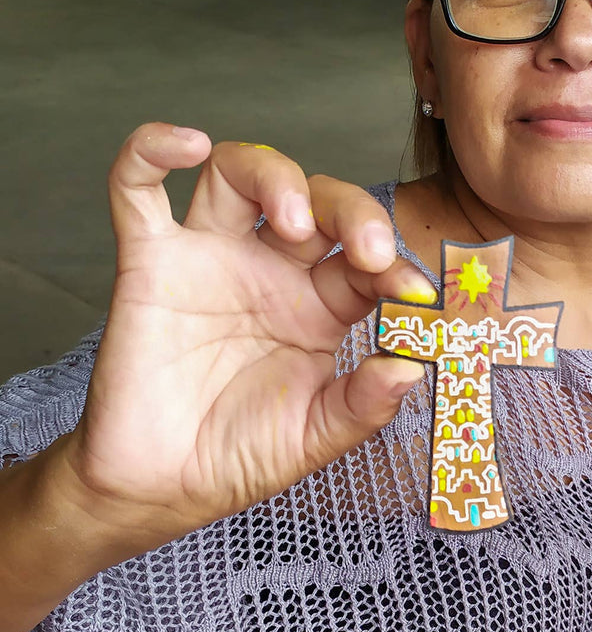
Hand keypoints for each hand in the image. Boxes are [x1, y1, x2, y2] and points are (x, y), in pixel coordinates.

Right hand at [62, 123, 432, 563]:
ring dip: (273, 175)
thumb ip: (364, 406)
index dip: (395, 267)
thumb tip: (412, 370)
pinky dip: (152, 152)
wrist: (159, 487)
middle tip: (367, 248)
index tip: (413, 294)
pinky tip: (186, 144)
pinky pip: (138, 190)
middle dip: (350, 210)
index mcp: (321, 306)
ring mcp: (211, 259)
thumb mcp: (316, 437)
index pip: (366, 262)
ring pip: (239, 175)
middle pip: (316, 200)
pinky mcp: (150, 263)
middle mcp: (271, 270)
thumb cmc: (239, 455)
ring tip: (294, 218)